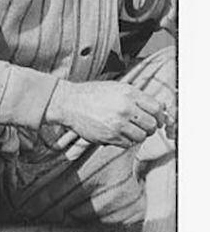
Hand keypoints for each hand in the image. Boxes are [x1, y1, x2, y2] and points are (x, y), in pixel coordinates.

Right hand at [45, 79, 168, 147]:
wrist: (69, 103)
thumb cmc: (92, 94)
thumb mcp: (117, 88)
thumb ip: (137, 97)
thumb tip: (158, 108)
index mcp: (129, 94)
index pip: (156, 108)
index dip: (161, 116)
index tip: (159, 119)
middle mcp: (125, 109)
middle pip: (151, 124)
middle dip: (151, 127)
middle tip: (146, 126)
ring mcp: (117, 124)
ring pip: (141, 136)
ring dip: (139, 135)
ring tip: (131, 130)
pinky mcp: (109, 137)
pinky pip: (128, 144)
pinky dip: (127, 141)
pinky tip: (120, 134)